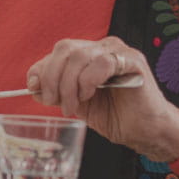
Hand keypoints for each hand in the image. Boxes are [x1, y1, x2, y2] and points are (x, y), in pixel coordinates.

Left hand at [24, 37, 178, 162]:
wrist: (145, 132)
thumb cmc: (114, 116)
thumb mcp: (77, 103)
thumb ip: (57, 91)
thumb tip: (33, 85)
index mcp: (88, 54)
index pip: (58, 52)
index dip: (41, 68)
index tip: (33, 88)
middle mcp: (102, 47)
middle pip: (65, 49)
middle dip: (52, 77)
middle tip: (54, 102)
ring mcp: (118, 51)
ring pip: (80, 56)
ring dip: (69, 85)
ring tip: (73, 106)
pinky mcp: (132, 60)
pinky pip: (102, 62)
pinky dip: (88, 80)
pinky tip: (90, 95)